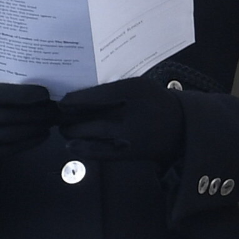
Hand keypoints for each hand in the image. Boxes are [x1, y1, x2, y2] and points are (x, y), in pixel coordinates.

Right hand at [0, 75, 55, 167]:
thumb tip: (32, 68)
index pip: (2, 94)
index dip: (27, 94)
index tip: (46, 93)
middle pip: (9, 116)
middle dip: (37, 113)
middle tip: (56, 109)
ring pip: (11, 134)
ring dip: (36, 128)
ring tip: (52, 121)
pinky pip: (8, 150)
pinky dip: (29, 143)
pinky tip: (42, 135)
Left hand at [58, 77, 184, 165]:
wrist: (179, 127)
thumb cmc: (154, 101)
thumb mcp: (138, 85)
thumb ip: (113, 88)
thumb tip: (83, 96)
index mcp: (132, 90)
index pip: (96, 95)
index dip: (75, 100)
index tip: (62, 101)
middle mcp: (130, 112)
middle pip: (91, 115)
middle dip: (70, 117)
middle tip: (59, 115)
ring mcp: (129, 135)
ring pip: (92, 133)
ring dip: (74, 131)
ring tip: (64, 128)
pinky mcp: (127, 153)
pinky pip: (100, 152)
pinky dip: (83, 149)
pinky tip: (71, 146)